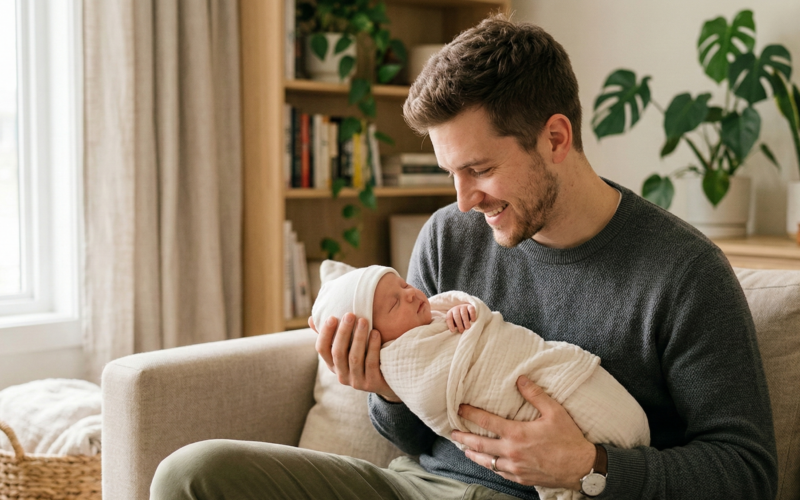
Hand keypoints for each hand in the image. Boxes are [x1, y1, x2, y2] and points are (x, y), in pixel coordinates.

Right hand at [309, 314, 400, 402]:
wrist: (389, 380)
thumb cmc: (364, 357)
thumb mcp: (347, 348)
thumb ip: (332, 335)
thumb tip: (311, 319)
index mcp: (333, 365)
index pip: (322, 349)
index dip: (325, 334)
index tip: (332, 317)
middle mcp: (342, 375)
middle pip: (337, 353)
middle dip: (343, 332)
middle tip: (350, 315)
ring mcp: (356, 381)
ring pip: (354, 358)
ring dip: (358, 337)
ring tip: (364, 320)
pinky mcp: (372, 383)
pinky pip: (370, 363)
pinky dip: (372, 347)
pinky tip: (376, 333)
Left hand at [446, 304, 476, 332]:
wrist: (467, 310)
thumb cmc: (460, 319)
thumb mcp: (455, 322)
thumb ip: (455, 326)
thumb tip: (455, 332)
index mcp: (450, 313)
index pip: (449, 318)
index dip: (450, 325)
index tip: (453, 331)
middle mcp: (456, 308)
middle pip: (456, 316)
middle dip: (459, 324)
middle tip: (462, 330)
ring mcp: (463, 307)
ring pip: (463, 313)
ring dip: (465, 321)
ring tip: (467, 327)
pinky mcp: (470, 306)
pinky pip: (471, 310)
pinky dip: (472, 315)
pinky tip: (473, 320)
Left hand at [450, 376, 594, 489]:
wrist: (582, 468)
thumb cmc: (568, 439)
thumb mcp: (554, 412)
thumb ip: (535, 395)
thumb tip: (520, 379)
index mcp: (517, 434)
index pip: (486, 422)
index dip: (470, 414)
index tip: (459, 408)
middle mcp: (511, 452)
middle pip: (479, 445)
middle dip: (463, 438)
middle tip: (452, 433)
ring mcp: (515, 468)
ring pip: (486, 462)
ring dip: (473, 455)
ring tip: (464, 449)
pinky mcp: (521, 478)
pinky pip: (499, 472)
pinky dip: (490, 466)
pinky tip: (487, 463)